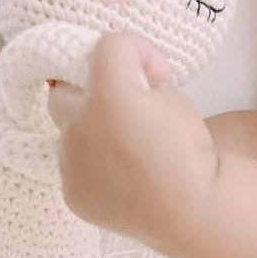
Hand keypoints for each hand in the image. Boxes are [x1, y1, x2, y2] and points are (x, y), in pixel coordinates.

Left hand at [47, 32, 218, 244]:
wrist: (192, 212)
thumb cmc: (191, 151)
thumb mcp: (177, 98)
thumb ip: (145, 82)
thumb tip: (129, 89)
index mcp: (109, 95)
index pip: (109, 45)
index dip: (139, 52)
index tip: (157, 74)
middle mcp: (78, 125)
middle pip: (64, 87)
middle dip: (89, 89)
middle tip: (123, 104)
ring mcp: (69, 163)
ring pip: (69, 132)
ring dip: (91, 130)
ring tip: (126, 149)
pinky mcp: (71, 192)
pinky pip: (75, 167)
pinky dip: (94, 165)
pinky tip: (124, 177)